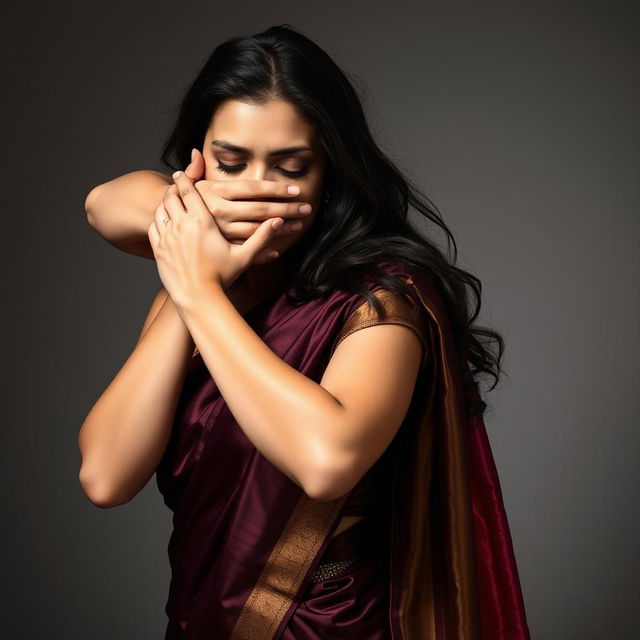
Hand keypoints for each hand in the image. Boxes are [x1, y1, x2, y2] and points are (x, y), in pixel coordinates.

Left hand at [147, 168, 287, 308]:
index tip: (181, 172)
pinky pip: (153, 226)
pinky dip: (157, 220)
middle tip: (174, 184)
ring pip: (160, 209)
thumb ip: (261, 237)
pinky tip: (163, 220)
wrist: (198, 298)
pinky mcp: (158, 250)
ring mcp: (167, 237)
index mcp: (201, 221)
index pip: (188, 190)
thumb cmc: (222, 278)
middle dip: (172, 188)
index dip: (184, 179)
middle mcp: (181, 225)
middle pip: (171, 196)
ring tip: (169, 200)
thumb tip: (278, 221)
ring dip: (164, 203)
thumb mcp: (244, 256)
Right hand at [178, 148, 311, 245]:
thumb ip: (196, 170)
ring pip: (258, 230)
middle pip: (261, 210)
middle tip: (307, 207)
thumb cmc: (184, 204)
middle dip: (287, 208)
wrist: (166, 229)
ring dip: (281, 229)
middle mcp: (220, 212)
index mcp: (217, 193)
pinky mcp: (222, 249)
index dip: (276, 188)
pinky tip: (277, 250)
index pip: (253, 188)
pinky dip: (263, 251)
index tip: (296, 189)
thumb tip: (195, 151)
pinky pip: (246, 251)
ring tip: (299, 225)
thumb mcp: (189, 185)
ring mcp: (222, 232)